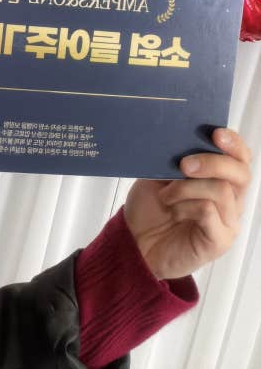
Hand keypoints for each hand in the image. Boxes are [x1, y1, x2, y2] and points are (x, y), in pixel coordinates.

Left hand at [123, 128, 251, 279]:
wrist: (135, 242)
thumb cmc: (150, 207)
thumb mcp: (159, 174)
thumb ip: (175, 159)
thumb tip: (180, 137)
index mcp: (219, 179)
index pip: (240, 158)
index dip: (233, 143)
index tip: (216, 133)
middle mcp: (231, 200)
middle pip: (240, 172)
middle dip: (212, 162)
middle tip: (184, 164)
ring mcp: (228, 221)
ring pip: (222, 190)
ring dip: (187, 187)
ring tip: (166, 196)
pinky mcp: (219, 240)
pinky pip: (209, 212)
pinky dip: (185, 206)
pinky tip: (172, 211)